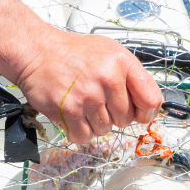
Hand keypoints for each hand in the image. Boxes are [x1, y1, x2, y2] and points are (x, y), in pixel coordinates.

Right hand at [16, 30, 161, 143]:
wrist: (38, 53)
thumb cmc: (75, 54)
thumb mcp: (111, 53)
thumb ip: (133, 78)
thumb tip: (149, 107)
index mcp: (122, 63)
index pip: (151, 99)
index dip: (147, 112)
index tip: (140, 113)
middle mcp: (107, 78)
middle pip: (126, 119)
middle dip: (115, 116)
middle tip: (100, 101)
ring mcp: (87, 96)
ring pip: (105, 130)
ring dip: (96, 123)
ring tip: (84, 104)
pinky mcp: (68, 111)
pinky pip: (84, 136)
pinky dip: (80, 130)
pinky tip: (74, 113)